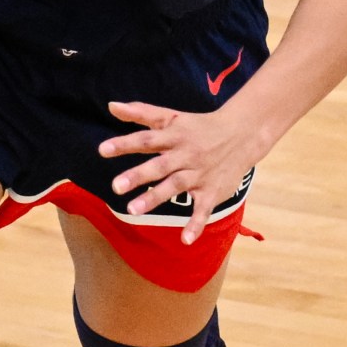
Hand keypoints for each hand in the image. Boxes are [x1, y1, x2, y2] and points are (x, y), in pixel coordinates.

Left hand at [98, 100, 265, 243]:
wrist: (243, 134)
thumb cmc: (199, 126)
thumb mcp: (172, 117)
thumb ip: (141, 113)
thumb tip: (112, 106)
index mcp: (174, 136)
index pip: (146, 140)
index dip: (125, 144)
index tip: (102, 150)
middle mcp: (186, 155)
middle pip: (160, 165)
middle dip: (138, 175)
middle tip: (116, 186)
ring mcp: (199, 174)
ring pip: (176, 186)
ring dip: (155, 198)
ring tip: (133, 210)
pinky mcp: (212, 191)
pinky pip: (203, 210)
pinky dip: (196, 225)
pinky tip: (185, 240)